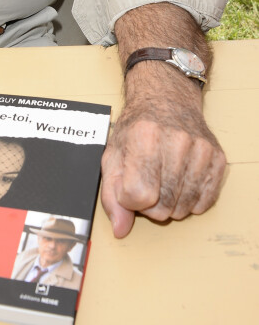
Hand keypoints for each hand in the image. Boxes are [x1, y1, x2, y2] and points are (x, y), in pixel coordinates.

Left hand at [100, 95, 225, 237]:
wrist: (166, 100)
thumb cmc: (138, 128)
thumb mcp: (113, 156)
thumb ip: (111, 195)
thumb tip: (121, 229)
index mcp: (144, 138)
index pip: (137, 196)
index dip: (129, 198)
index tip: (130, 185)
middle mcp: (176, 141)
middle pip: (162, 207)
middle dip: (150, 203)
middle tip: (148, 180)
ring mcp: (200, 150)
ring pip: (183, 209)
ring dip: (170, 203)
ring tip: (163, 179)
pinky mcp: (217, 158)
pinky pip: (204, 203)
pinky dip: (189, 200)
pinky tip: (180, 180)